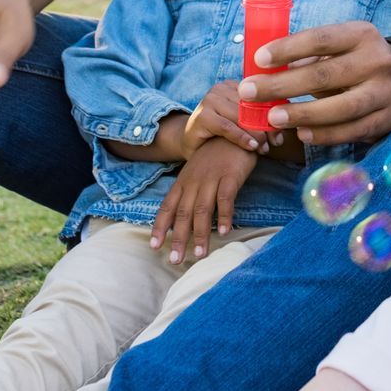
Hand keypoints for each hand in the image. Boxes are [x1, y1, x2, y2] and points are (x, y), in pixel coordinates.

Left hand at [152, 138, 257, 262]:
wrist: (236, 130)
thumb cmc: (217, 155)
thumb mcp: (198, 172)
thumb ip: (191, 193)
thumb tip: (185, 219)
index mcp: (184, 181)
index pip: (167, 206)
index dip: (160, 227)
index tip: (154, 246)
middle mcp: (194, 181)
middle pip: (183, 213)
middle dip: (178, 238)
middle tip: (175, 260)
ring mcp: (212, 178)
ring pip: (202, 210)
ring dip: (200, 234)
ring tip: (200, 255)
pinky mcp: (230, 176)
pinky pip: (226, 199)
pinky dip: (224, 216)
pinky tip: (224, 232)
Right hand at [182, 81, 274, 155]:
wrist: (192, 144)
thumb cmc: (222, 134)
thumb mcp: (243, 123)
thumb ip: (261, 120)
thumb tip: (285, 128)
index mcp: (234, 85)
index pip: (259, 96)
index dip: (273, 114)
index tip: (282, 133)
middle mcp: (221, 87)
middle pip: (251, 105)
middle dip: (266, 125)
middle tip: (275, 142)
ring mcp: (210, 99)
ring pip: (241, 116)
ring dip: (256, 133)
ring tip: (264, 148)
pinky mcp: (202, 115)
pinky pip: (227, 126)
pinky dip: (242, 137)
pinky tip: (252, 146)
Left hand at [237, 21, 390, 146]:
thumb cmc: (354, 60)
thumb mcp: (339, 46)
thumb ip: (308, 55)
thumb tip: (263, 70)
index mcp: (361, 34)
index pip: (321, 39)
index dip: (288, 49)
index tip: (258, 59)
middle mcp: (377, 61)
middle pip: (326, 75)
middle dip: (283, 85)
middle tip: (251, 92)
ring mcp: (385, 92)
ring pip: (342, 107)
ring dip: (304, 113)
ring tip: (274, 117)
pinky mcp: (387, 119)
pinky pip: (353, 130)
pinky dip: (326, 134)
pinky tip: (302, 134)